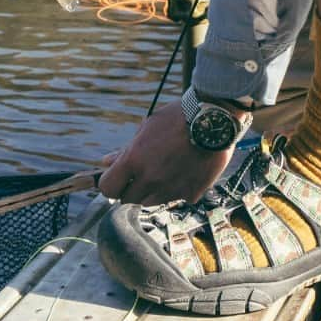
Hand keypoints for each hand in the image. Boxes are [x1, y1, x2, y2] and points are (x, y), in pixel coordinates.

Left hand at [97, 101, 234, 204]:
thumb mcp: (147, 128)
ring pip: (150, 202)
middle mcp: (150, 179)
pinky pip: (176, 198)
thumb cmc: (178, 118)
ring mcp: (170, 189)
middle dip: (130, 187)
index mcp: (135, 160)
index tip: (116, 177)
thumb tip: (106, 162)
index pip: (108, 188)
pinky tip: (183, 172)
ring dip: (151, 191)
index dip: (110, 183)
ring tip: (164, 170)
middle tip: (142, 171)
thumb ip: (125, 150)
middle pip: (128, 199)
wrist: (213, 119)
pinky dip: (176, 190)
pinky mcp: (190, 194)